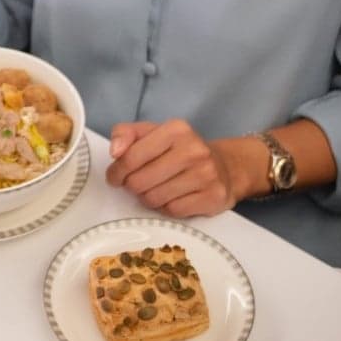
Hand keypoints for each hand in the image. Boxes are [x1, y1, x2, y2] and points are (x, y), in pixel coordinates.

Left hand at [106, 120, 246, 217]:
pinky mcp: (213, 197)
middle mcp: (193, 150)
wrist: (226, 167)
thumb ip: (127, 134)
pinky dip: (166, 208)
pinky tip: (172, 198)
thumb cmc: (181, 150)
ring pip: (154, 198)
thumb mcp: (153, 133)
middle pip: (140, 181)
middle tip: (136, 184)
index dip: (117, 171)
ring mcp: (206, 174)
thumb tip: (114, 151)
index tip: (115, 177)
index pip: (131, 157)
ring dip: (148, 198)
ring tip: (155, 189)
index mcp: (176, 130)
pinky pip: (172, 211)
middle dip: (132, 186)